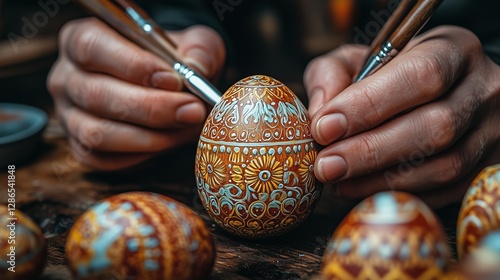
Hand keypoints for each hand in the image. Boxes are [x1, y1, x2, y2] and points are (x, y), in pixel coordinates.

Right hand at [47, 18, 224, 169]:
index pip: (92, 47)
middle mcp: (66, 77)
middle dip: (152, 108)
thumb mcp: (191, 43)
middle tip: (192, 111)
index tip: (175, 80)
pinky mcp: (80, 147)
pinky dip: (140, 156)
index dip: (134, 65)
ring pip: (97, 133)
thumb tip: (195, 69)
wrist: (166, 87)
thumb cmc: (171, 62)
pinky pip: (103, 160)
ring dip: (150, 137)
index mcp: (81, 38)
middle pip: (96, 95)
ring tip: (186, 129)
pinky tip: (167, 143)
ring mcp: (68, 115)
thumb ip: (197, 49)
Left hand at [304, 26, 499, 207]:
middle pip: (436, 126)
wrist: (440, 92)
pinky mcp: (485, 167)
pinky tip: (362, 190)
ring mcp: (491, 132)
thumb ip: (332, 73)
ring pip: (444, 166)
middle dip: (371, 150)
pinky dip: (400, 193)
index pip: (420, 75)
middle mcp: (482, 89)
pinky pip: (447, 191)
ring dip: (382, 179)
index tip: (324, 128)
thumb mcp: (358, 59)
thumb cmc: (392, 75)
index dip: (369, 105)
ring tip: (338, 181)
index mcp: (453, 50)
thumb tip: (321, 114)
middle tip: (326, 165)